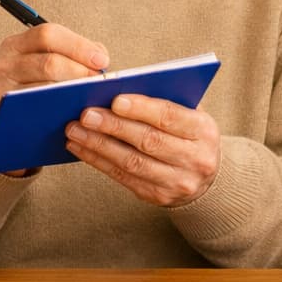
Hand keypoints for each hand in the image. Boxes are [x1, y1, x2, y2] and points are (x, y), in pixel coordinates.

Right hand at [0, 22, 107, 145]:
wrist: (8, 124)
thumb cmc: (35, 89)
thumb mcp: (48, 65)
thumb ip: (75, 55)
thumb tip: (100, 56)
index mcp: (18, 44)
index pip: (48, 34)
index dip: (78, 46)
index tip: (101, 60)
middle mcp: (3, 62)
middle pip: (47, 62)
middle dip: (78, 71)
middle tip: (97, 81)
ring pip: (42, 89)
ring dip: (71, 94)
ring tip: (89, 97)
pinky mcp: (0, 112)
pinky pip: (33, 111)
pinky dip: (56, 112)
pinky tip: (71, 113)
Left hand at [64, 93, 219, 206]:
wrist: (207, 178)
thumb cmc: (188, 133)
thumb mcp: (189, 113)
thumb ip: (164, 98)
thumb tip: (119, 85)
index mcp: (204, 130)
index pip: (170, 116)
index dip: (142, 108)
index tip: (115, 100)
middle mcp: (195, 159)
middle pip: (148, 141)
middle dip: (113, 126)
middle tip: (85, 115)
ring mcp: (177, 182)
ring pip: (132, 162)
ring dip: (98, 145)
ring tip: (75, 131)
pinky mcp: (158, 197)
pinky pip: (123, 177)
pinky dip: (98, 161)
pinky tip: (81, 148)